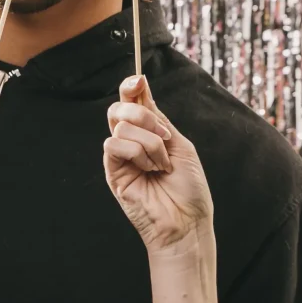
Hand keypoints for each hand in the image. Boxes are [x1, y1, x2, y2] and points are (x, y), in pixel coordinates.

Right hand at [104, 75, 212, 259]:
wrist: (187, 221)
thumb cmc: (189, 188)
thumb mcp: (179, 144)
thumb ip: (158, 118)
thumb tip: (140, 87)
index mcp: (149, 132)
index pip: (132, 102)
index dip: (131, 87)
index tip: (138, 81)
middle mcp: (132, 142)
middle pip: (118, 110)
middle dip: (141, 115)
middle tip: (163, 135)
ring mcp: (121, 158)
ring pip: (121, 129)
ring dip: (149, 144)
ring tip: (161, 166)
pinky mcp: (112, 173)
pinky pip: (113, 147)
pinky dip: (136, 154)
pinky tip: (149, 170)